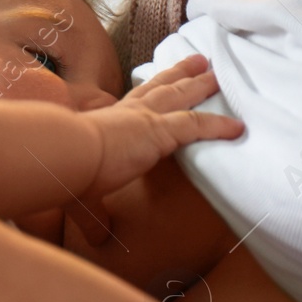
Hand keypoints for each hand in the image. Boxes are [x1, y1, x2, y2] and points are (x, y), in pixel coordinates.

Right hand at [73, 55, 243, 242]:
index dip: (151, 89)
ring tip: (217, 75)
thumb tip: (94, 240)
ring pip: (181, 96)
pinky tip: (236, 127)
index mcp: (110, 121)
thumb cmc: (65, 170)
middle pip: (161, 87)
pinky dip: (218, 126)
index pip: (135, 100)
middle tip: (198, 61)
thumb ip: (93, 215)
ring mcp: (145, 119)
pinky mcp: (159, 131)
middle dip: (180, 74)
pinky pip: (196, 125)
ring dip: (201, 85)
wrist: (65, 155)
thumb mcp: (81, 192)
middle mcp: (129, 113)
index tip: (161, 79)